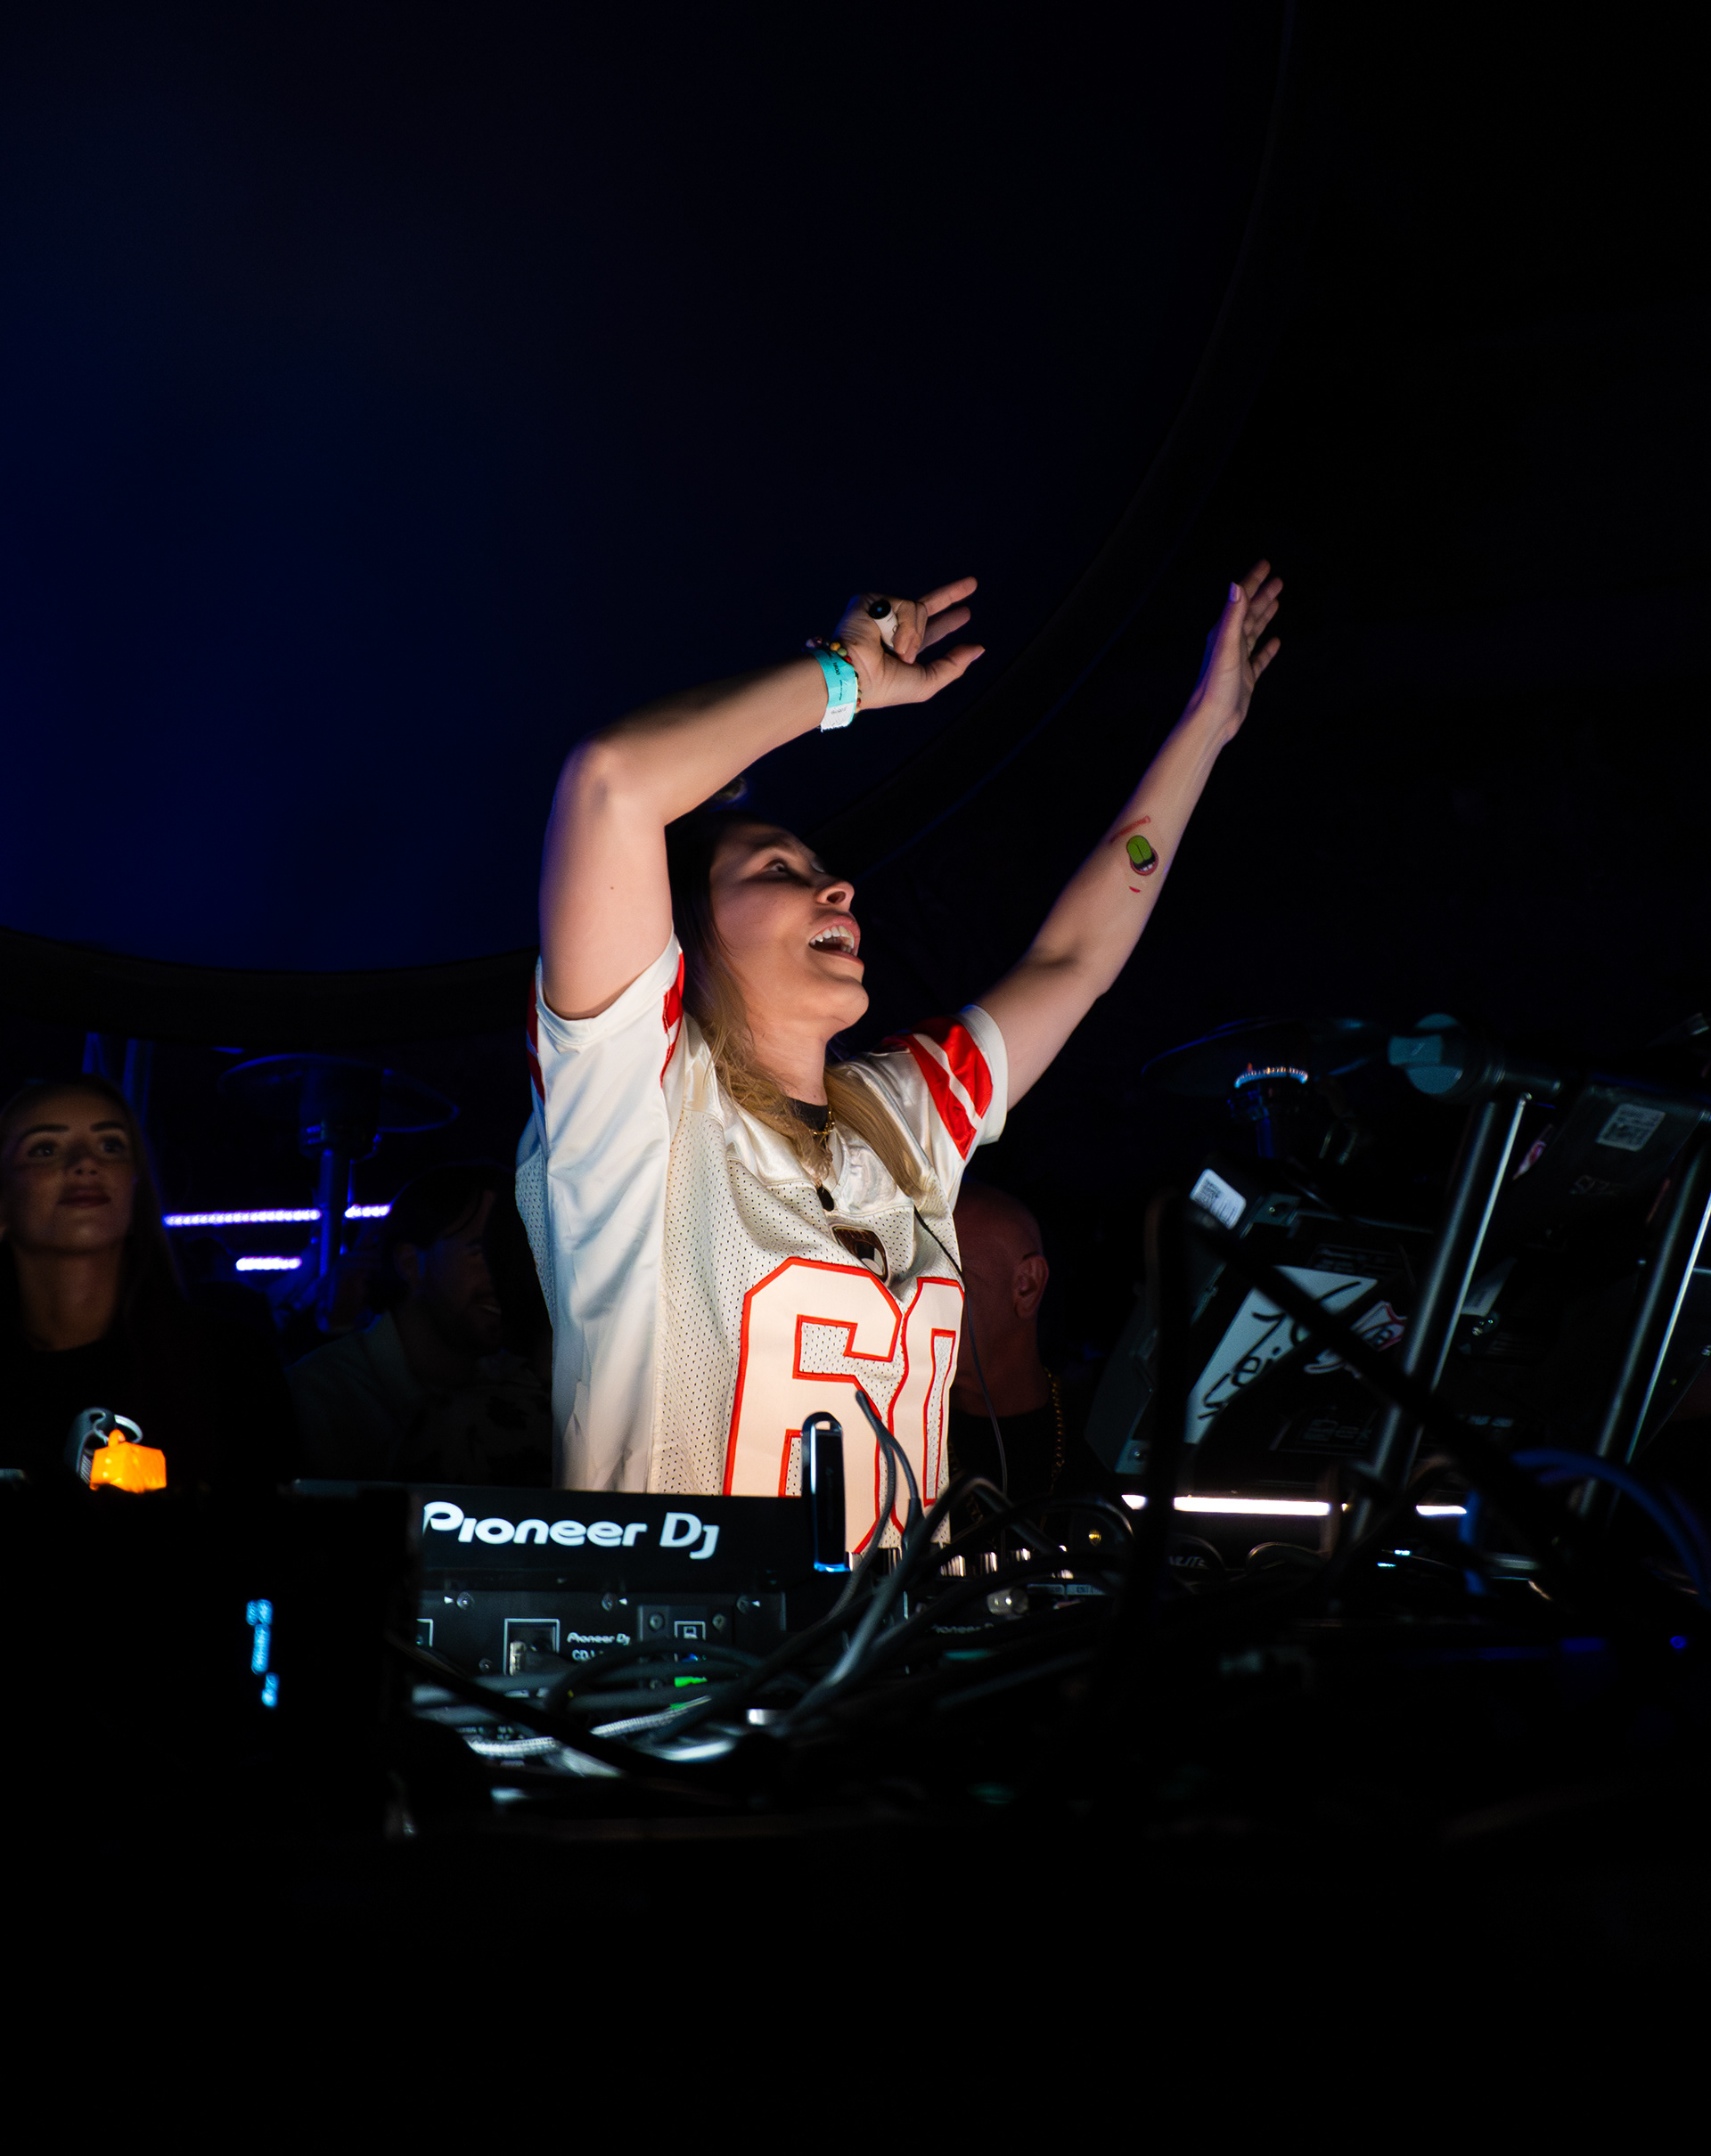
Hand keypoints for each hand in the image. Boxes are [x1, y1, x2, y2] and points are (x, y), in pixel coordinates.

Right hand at [833, 577, 983, 708]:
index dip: (948, 623)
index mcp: (904, 648)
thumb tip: (979, 648)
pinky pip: (904, 604)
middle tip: (973, 583)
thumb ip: (953, 666)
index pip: (931, 632)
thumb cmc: (885, 686)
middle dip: (950, 595)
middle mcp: (893, 629)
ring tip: (898, 651)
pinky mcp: (870, 601)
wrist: (855, 675)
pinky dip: (904, 625)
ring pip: (919, 609)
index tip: (965, 614)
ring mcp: (882, 613)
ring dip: (914, 634)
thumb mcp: (926, 681)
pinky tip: (889, 639)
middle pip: (927, 606)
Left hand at [1187, 561, 1280, 741]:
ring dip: (1264, 615)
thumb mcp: (1226, 646)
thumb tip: (1236, 586)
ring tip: (1277, 601)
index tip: (1266, 564)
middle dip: (1262, 595)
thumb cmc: (1216, 685)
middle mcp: (1229, 643)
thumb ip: (1232, 616)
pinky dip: (1267, 649)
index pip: (1240, 600)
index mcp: (1223, 633)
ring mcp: (1238, 660)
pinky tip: (1275, 642)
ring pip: (1254, 631)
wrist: (1212, 719)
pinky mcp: (1245, 678)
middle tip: (1278, 580)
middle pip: (1249, 613)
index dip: (1253, 581)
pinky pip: (1259, 658)